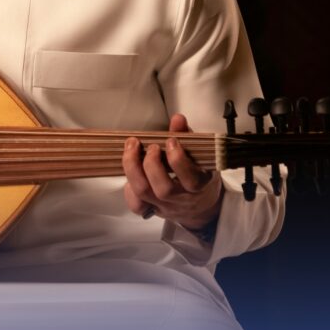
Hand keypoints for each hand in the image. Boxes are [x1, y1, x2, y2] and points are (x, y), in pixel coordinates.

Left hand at [121, 113, 221, 230]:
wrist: (201, 208)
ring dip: (133, 168)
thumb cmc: (199, 178)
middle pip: (163, 189)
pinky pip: (136, 205)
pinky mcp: (151, 211)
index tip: (171, 141)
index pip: (190, 178)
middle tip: (150, 146)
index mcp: (199, 185)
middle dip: (152, 164)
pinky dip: (128, 189)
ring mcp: (164, 207)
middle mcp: (181, 199)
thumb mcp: (200, 157)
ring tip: (132, 148)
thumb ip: (187, 137)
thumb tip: (178, 119)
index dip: (178, 159)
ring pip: (144, 193)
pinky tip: (131, 173)